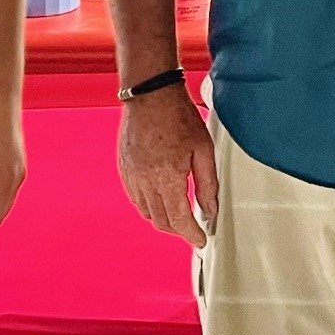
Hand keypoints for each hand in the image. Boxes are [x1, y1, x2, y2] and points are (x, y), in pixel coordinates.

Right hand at [117, 85, 216, 247]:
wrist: (150, 94)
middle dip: (179, 230)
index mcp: (167, 177)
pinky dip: (149, 205)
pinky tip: (161, 197)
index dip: (191, 234)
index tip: (201, 239)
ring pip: (147, 212)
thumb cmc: (178, 116)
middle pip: (162, 221)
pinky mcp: (124, 169)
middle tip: (193, 228)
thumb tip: (210, 209)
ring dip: (164, 219)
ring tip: (179, 214)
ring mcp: (131, 176)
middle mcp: (145, 181)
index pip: (179, 220)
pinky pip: (136, 198)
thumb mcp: (203, 148)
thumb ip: (207, 183)